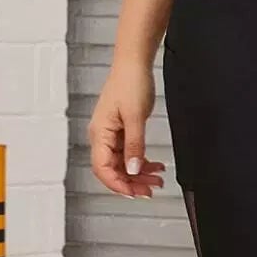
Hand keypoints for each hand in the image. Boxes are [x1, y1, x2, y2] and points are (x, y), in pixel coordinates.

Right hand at [87, 59, 166, 197]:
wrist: (134, 64)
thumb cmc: (130, 83)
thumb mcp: (135, 117)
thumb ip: (135, 146)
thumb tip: (133, 169)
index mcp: (100, 133)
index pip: (103, 169)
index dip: (118, 184)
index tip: (135, 193)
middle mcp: (102, 136)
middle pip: (113, 170)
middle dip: (132, 182)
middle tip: (150, 191)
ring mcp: (112, 134)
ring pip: (123, 163)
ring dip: (139, 174)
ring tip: (157, 180)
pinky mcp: (122, 130)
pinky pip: (129, 153)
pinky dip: (142, 161)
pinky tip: (155, 166)